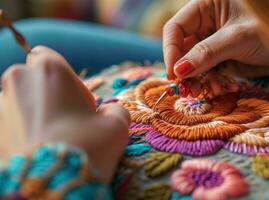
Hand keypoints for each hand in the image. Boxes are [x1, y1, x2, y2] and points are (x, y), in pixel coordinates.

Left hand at [0, 46, 129, 182]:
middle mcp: (18, 80)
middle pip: (31, 77)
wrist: (54, 183)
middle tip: (68, 120)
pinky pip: (10, 121)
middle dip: (48, 94)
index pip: (47, 55)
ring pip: (18, 100)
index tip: (80, 103)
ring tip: (52, 136)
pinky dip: (22, 130)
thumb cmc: (88, 145)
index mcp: (48, 69)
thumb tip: (108, 113)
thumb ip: (115, 110)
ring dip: (34, 112)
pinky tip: (39, 147)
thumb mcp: (116, 125)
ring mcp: (0, 105)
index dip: (67, 78)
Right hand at [163, 0, 268, 94]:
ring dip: (197, 80)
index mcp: (205, 7)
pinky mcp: (223, 58)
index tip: (174, 74)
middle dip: (184, 70)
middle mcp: (206, 24)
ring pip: (194, 63)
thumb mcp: (237, 38)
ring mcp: (214, 42)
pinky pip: (208, 72)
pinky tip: (219, 88)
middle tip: (188, 90)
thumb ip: (207, 53)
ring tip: (206, 92)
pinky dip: (211, 82)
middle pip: (182, 48)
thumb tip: (179, 71)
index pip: (176, 28)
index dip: (171, 51)